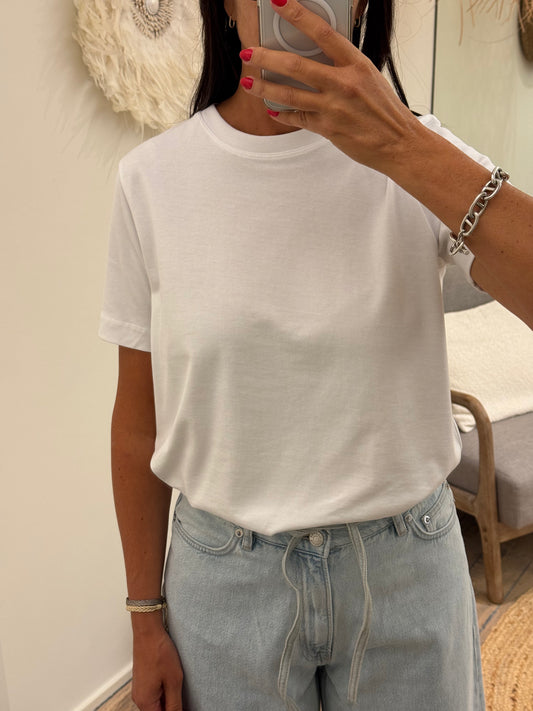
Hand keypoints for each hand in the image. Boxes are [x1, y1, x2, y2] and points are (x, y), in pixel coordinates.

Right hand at [131, 626, 183, 710]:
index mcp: (145, 702)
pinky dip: (164, 692)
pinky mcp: (142, 681)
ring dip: (168, 700)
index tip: (184, 705)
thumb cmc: (159, 652)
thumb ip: (175, 704)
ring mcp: (139, 690)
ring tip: (177, 686)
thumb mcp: (173, 681)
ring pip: (156, 704)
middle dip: (172, 707)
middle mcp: (139, 698)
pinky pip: (153, 694)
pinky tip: (171, 681)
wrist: (148, 632)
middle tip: (183, 696)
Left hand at [239, 0, 422, 175]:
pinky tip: (271, 110)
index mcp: (356, 64)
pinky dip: (282, 114)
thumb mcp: (369, 79)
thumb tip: (319, 58)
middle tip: (248, 52)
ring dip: (265, 87)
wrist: (400, 143)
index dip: (298, 15)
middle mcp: (344, 83)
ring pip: (290, 94)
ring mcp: (334, 107)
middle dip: (266, 58)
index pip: (322, 32)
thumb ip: (344, 68)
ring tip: (248, 82)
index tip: (278, 3)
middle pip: (296, 65)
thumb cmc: (386, 112)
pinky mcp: (328, 129)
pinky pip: (298, 118)